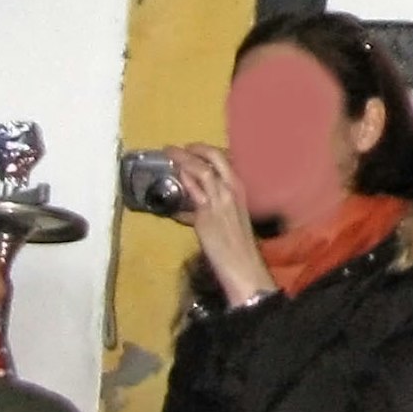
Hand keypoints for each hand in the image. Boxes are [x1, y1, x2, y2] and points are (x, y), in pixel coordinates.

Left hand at [182, 144, 271, 309]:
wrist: (242, 264)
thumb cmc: (237, 244)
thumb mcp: (228, 218)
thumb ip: (209, 209)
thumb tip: (188, 208)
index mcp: (239, 189)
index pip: (224, 161)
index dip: (206, 151)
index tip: (193, 148)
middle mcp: (232, 189)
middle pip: (214, 158)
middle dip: (194, 149)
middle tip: (178, 147)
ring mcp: (220, 200)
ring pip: (201, 171)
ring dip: (184, 159)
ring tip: (170, 153)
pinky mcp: (207, 213)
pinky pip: (193, 191)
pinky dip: (184, 181)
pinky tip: (174, 177)